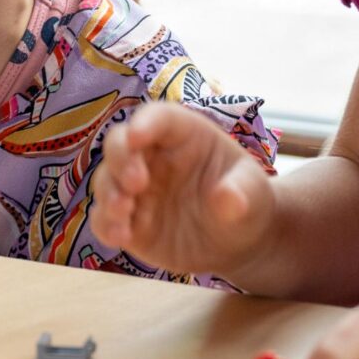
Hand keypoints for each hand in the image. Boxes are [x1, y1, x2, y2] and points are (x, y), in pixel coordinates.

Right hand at [87, 101, 275, 277]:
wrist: (237, 241)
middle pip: (120, 142)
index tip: (137, 136)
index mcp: (184, 135)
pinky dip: (105, 225)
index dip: (145, 123)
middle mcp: (153, 157)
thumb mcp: (254, 193)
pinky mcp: (129, 222)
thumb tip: (227, 199)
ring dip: (108, 193)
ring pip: (106, 180)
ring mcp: (137, 190)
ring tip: (123, 212)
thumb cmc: (246, 201)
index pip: (159, 117)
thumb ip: (242, 192)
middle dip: (120, 158)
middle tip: (136, 183)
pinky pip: (104, 219)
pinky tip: (120, 236)